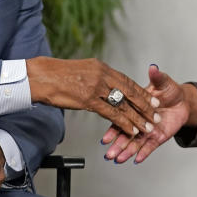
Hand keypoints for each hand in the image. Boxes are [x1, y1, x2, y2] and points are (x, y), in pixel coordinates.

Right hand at [27, 56, 159, 136]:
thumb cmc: (54, 75)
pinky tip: (132, 130)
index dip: (140, 90)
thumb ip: (93, 77)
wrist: (40, 77)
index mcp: (100, 67)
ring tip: (149, 126)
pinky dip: (124, 123)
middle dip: (145, 103)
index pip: (125, 80)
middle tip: (157, 112)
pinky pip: (112, 113)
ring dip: (138, 116)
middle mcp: (102, 75)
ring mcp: (96, 87)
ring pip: (123, 104)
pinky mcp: (88, 100)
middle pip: (129, 91)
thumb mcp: (79, 71)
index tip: (152, 97)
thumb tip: (100, 83)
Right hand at [102, 64, 195, 163]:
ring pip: (135, 143)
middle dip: (117, 145)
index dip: (113, 129)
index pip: (121, 119)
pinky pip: (149, 147)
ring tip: (118, 159)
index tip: (105, 137)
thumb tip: (154, 68)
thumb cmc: (169, 91)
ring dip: (127, 151)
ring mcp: (147, 130)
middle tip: (109, 154)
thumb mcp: (163, 82)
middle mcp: (139, 121)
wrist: (182, 102)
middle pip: (126, 135)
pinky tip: (137, 159)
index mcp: (135, 108)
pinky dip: (143, 153)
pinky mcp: (157, 137)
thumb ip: (156, 77)